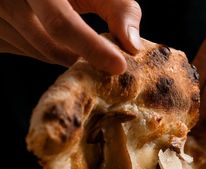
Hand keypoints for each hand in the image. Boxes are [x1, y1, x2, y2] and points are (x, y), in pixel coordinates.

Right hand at [0, 0, 141, 73]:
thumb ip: (116, 7)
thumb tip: (133, 45)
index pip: (62, 23)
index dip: (92, 48)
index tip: (118, 66)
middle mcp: (9, 0)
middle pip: (53, 49)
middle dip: (81, 56)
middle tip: (100, 53)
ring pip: (40, 55)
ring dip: (63, 53)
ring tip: (72, 36)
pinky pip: (24, 53)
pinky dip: (42, 48)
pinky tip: (44, 30)